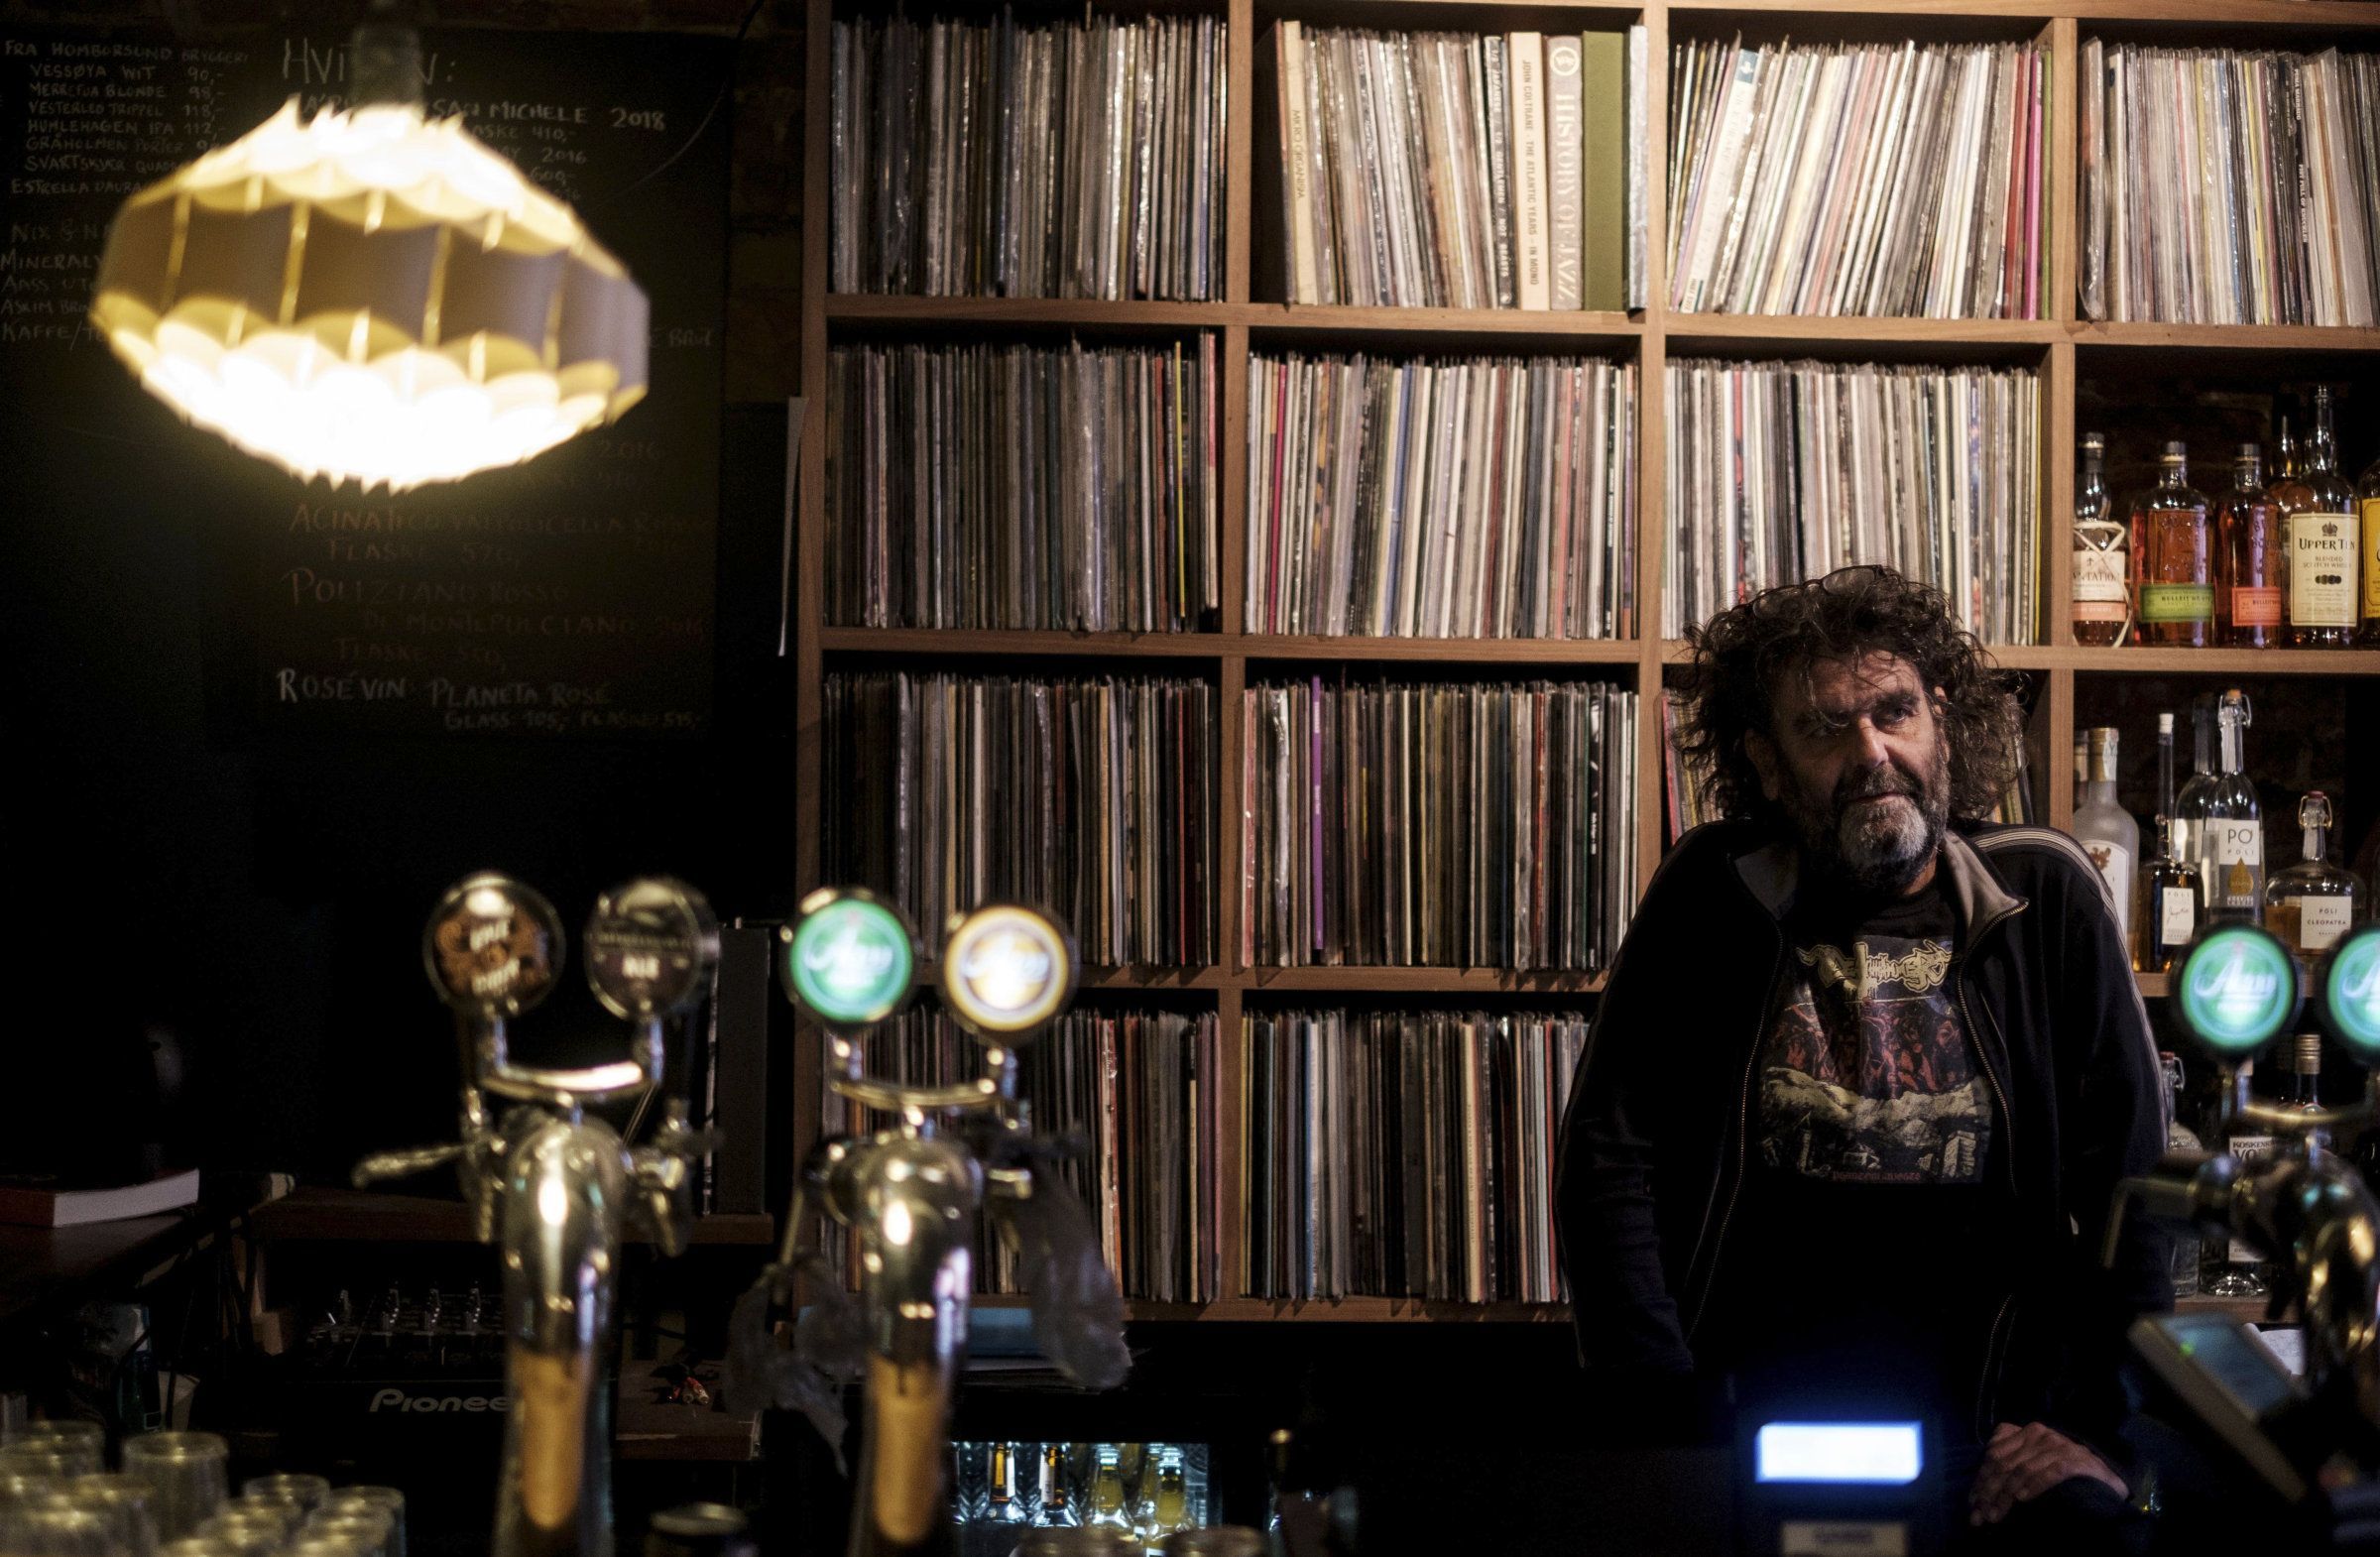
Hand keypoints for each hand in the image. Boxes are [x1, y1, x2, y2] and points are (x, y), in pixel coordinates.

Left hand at [1969, 1421, 2125, 1525]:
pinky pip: (2049, 1473)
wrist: (2105, 1476)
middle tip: (1980, 1516)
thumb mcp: (2034, 1460)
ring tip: (1996, 1516)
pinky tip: (2022, 1499)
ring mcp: (2058, 1447)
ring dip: (2005, 1496)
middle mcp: (2040, 1435)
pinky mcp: (2075, 1461)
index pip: (1994, 1453)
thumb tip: (1980, 1490)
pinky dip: (2034, 1486)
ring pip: (2021, 1470)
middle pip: (2004, 1463)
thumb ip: (2011, 1462)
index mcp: (2026, 1433)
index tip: (1972, 1503)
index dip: (1980, 1479)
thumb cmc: (2064, 1472)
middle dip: (1988, 1492)